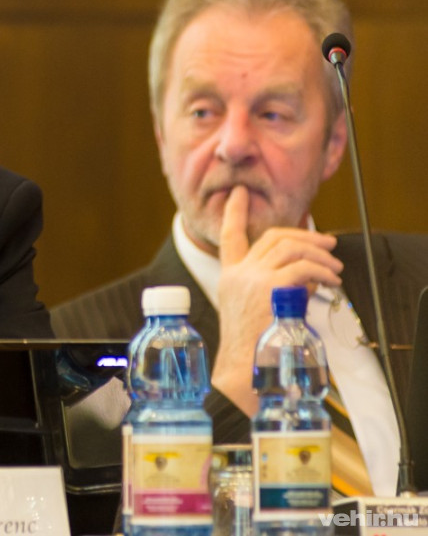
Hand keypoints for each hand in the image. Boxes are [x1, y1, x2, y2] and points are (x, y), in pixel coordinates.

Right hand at [211, 186, 342, 415]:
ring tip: (336, 269)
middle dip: (305, 235)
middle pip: (272, 237)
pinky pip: (303, 268)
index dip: (235, 213)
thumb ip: (271, 287)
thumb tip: (306, 275)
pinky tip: (331, 282)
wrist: (242, 369)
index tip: (239, 194)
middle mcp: (238, 273)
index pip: (229, 237)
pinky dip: (322, 271)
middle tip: (328, 244)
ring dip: (320, 254)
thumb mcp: (253, 310)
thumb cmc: (252, 348)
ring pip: (290, 247)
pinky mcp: (269, 288)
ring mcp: (252, 278)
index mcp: (229, 277)